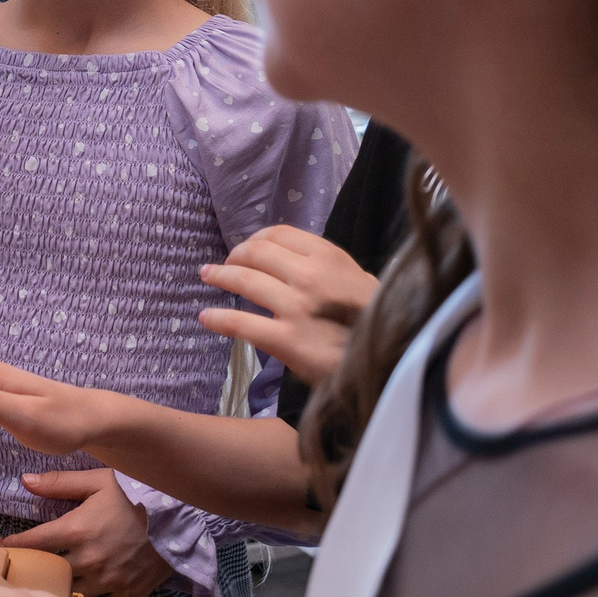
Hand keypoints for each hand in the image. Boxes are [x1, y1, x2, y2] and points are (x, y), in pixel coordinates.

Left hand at [13, 469, 168, 596]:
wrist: (180, 518)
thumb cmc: (136, 495)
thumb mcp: (98, 480)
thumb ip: (59, 483)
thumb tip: (24, 480)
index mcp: (77, 530)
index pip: (31, 543)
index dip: (11, 548)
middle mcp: (88, 559)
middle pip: (46, 575)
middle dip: (29, 575)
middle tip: (14, 576)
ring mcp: (108, 580)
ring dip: (55, 594)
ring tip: (39, 594)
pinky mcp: (127, 595)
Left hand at [200, 225, 378, 388]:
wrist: (391, 362)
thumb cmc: (374, 321)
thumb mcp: (358, 280)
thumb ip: (327, 266)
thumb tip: (292, 258)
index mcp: (329, 257)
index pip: (279, 234)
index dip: (256, 239)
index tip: (247, 248)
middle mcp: (310, 276)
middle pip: (256, 253)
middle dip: (234, 256)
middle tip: (222, 264)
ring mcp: (296, 308)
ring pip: (244, 281)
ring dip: (219, 276)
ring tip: (208, 277)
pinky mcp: (286, 340)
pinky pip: (240, 323)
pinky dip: (218, 319)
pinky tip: (206, 318)